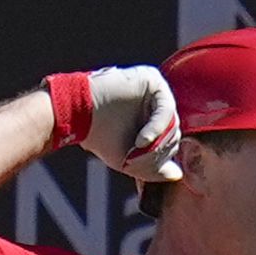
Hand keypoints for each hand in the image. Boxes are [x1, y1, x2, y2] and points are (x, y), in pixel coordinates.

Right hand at [81, 66, 182, 181]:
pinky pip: (166, 108)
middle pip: (174, 133)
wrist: (77, 114)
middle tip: (136, 158)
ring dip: (156, 143)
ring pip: (173, 123)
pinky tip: (142, 141)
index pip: (171, 143)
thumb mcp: (131, 161)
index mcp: (154, 121)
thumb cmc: (100, 136)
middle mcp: (158, 104)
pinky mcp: (152, 79)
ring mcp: (156, 91)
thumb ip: (155, 169)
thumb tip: (178, 175)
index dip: (159, 159)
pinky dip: (157, 128)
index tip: (137, 165)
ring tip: (136, 149)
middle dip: (158, 152)